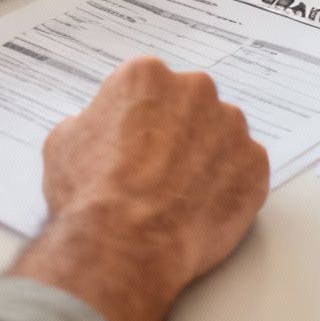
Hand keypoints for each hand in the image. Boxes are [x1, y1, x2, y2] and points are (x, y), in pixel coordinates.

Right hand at [14, 58, 269, 320]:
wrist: (124, 245)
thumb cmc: (90, 194)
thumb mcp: (64, 142)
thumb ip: (92, 122)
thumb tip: (99, 128)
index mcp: (147, 76)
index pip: (149, 87)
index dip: (140, 119)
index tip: (136, 142)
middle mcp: (195, 90)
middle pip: (191, 104)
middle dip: (179, 131)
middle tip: (160, 168)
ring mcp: (230, 126)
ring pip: (221, 134)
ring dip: (208, 156)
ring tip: (181, 193)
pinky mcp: (255, 163)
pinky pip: (244, 168)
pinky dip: (229, 185)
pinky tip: (202, 207)